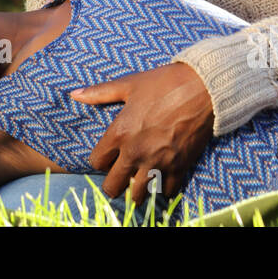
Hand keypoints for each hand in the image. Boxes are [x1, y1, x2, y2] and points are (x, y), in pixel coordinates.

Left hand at [71, 63, 213, 203]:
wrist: (202, 88)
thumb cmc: (163, 83)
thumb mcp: (128, 85)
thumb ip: (99, 93)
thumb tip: (74, 94)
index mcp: (120, 133)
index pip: (96, 162)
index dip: (100, 160)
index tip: (108, 156)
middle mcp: (135, 153)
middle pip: (113, 186)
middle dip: (114, 182)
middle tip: (120, 175)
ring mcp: (157, 162)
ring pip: (138, 195)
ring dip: (136, 189)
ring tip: (139, 180)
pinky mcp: (179, 167)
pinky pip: (166, 191)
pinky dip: (163, 188)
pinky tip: (162, 178)